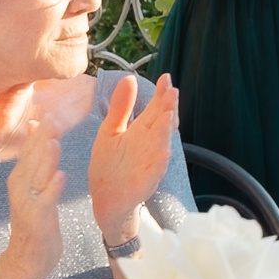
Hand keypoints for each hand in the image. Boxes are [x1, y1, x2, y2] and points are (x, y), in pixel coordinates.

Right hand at [0, 116, 65, 278]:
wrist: (27, 260)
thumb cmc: (37, 221)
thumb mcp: (36, 186)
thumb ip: (38, 160)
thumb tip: (41, 131)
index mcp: (23, 177)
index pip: (32, 147)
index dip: (41, 127)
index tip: (52, 105)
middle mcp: (21, 187)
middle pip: (31, 158)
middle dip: (41, 137)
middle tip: (52, 114)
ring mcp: (27, 204)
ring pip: (35, 177)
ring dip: (43, 159)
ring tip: (52, 141)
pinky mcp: (36, 220)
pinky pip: (44, 202)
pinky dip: (51, 189)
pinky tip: (60, 176)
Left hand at [89, 74, 179, 248]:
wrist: (106, 201)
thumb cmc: (109, 167)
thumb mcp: (110, 132)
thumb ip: (121, 108)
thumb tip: (129, 78)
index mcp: (141, 131)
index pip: (155, 108)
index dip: (162, 94)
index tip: (166, 77)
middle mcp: (150, 144)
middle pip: (162, 122)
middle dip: (168, 107)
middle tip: (172, 91)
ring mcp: (150, 162)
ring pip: (162, 143)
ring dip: (166, 129)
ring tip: (169, 113)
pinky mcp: (147, 180)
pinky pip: (156, 169)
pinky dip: (160, 160)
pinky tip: (164, 151)